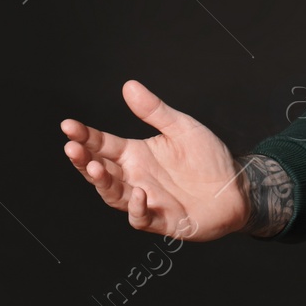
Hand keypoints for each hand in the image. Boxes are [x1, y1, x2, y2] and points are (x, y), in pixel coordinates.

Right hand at [61, 79, 248, 240]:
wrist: (237, 186)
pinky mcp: (163, 220)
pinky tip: (139, 193)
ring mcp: (146, 200)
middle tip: (71, 147)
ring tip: (95, 167)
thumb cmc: (207, 158)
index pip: (102, 145)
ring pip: (114, 195)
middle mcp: (135, 177)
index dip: (84, 136)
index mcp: (135, 154)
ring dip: (102, 183)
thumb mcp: (182, 127)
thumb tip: (129, 86)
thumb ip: (154, 111)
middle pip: (100, 170)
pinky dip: (137, 208)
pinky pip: (142, 218)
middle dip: (83, 160)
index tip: (68, 125)